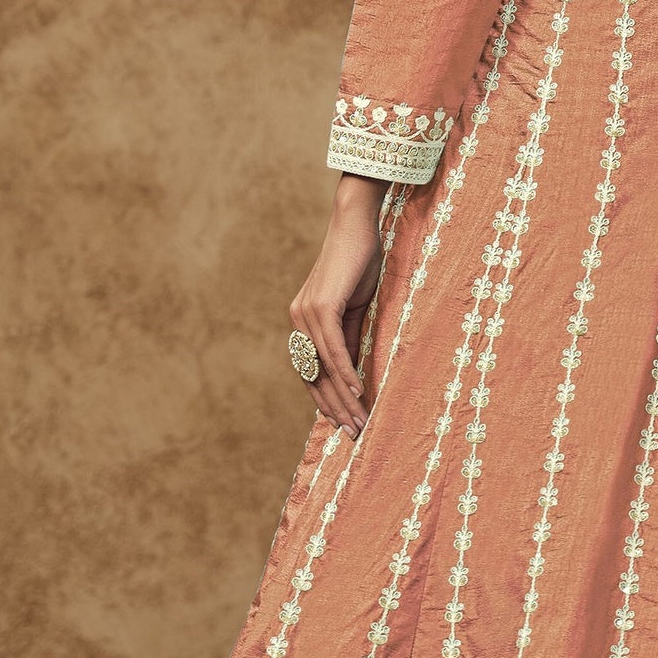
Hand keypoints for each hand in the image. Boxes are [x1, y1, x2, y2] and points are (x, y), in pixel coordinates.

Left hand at [290, 174, 388, 436]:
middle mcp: (298, 321)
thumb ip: (350, 336)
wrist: (355, 224)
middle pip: (314, 375)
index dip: (327, 399)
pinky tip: (357, 390)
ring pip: (323, 367)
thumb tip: (353, 369)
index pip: (312, 371)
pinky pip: (333, 348)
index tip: (345, 422)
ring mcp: (306, 314)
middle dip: (335, 407)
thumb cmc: (358, 261)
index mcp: (302, 322)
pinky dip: (345, 371)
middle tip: (354, 432)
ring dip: (343, 397)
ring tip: (359, 420)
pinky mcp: (321, 306)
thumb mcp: (355, 306)